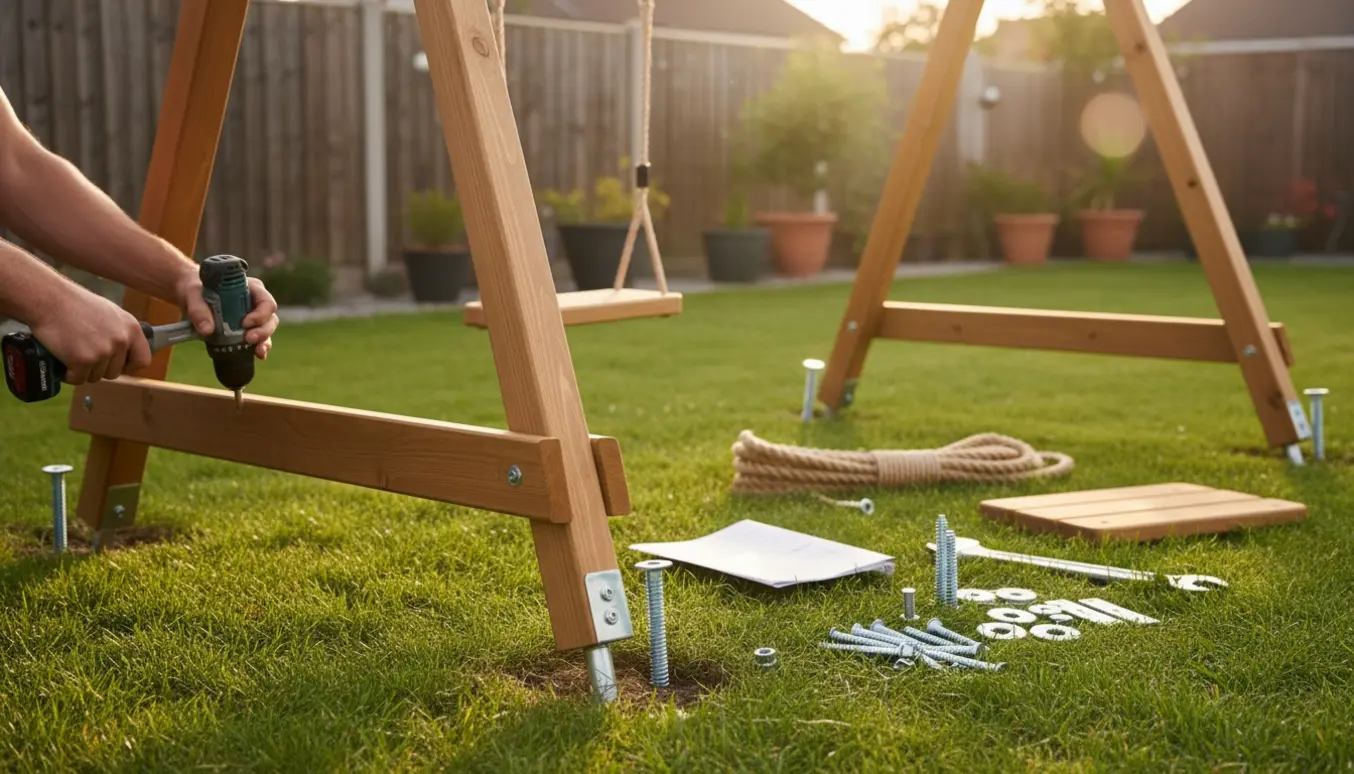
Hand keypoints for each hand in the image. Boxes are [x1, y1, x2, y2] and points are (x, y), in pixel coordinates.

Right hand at [28, 284, 152, 384]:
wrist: (49, 299)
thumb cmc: (75, 303)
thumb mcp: (110, 313)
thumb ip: (120, 332)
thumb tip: (123, 351)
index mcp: (131, 329)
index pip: (143, 360)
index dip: (129, 366)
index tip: (119, 365)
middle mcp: (121, 341)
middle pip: (115, 372)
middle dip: (100, 368)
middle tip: (85, 355)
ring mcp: (103, 352)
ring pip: (96, 377)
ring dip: (83, 370)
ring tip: (72, 353)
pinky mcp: (83, 361)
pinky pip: (78, 379)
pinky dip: (69, 374)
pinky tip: (64, 361)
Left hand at [175, 271, 279, 359]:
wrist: (191, 298)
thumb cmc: (195, 291)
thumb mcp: (193, 295)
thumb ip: (198, 309)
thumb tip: (208, 330)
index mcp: (250, 288)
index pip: (266, 302)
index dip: (260, 315)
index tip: (245, 323)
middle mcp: (256, 302)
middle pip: (270, 318)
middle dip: (263, 331)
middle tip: (249, 339)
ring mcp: (253, 317)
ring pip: (267, 329)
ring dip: (264, 341)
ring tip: (257, 351)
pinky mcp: (247, 329)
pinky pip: (260, 339)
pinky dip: (260, 348)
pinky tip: (258, 355)